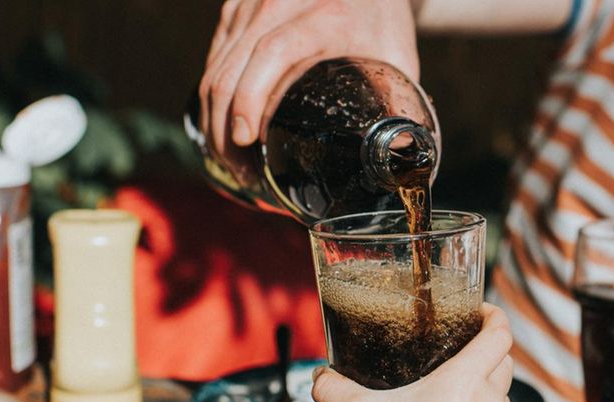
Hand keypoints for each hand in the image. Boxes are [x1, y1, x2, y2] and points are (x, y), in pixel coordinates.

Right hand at [198, 0, 419, 156]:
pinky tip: (226, 129)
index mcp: (323, 15)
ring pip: (215, 67)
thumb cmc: (381, 21)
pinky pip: (214, 60)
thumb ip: (400, 104)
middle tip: (244, 172)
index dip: (251, 97)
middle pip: (231, 68)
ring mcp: (250, 5)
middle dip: (226, 129)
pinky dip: (213, 99)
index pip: (272, 52)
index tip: (247, 139)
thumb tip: (400, 154)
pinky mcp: (235, 10)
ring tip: (234, 160)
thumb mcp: (397, 58)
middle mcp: (278, 3)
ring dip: (214, 120)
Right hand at [312, 304, 512, 401]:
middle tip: (461, 350)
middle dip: (489, 351)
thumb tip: (320, 378)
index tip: (479, 313)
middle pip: (505, 364)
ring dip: (485, 392)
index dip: (494, 316)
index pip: (500, 334)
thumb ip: (334, 389)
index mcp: (467, 382)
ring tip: (453, 397)